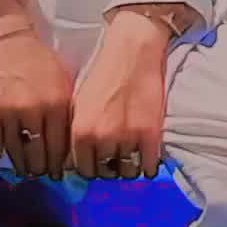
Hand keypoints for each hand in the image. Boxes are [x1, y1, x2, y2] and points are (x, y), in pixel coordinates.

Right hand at [0, 29, 73, 178]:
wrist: (7, 41)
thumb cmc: (39, 63)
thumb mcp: (63, 85)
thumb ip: (66, 116)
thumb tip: (70, 151)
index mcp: (54, 104)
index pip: (58, 150)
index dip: (57, 166)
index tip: (56, 173)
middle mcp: (30, 110)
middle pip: (35, 157)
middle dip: (38, 169)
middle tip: (39, 171)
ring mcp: (4, 111)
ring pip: (12, 155)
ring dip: (18, 164)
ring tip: (23, 166)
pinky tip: (4, 154)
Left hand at [70, 12, 168, 180]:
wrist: (133, 52)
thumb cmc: (104, 75)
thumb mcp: (79, 105)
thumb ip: (76, 134)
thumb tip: (75, 160)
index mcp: (80, 131)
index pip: (82, 169)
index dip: (90, 167)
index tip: (97, 163)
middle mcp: (101, 138)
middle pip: (105, 173)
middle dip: (110, 168)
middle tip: (116, 157)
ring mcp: (127, 137)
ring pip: (127, 173)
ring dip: (129, 168)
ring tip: (132, 156)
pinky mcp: (151, 134)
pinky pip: (149, 167)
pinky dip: (149, 166)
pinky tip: (148, 158)